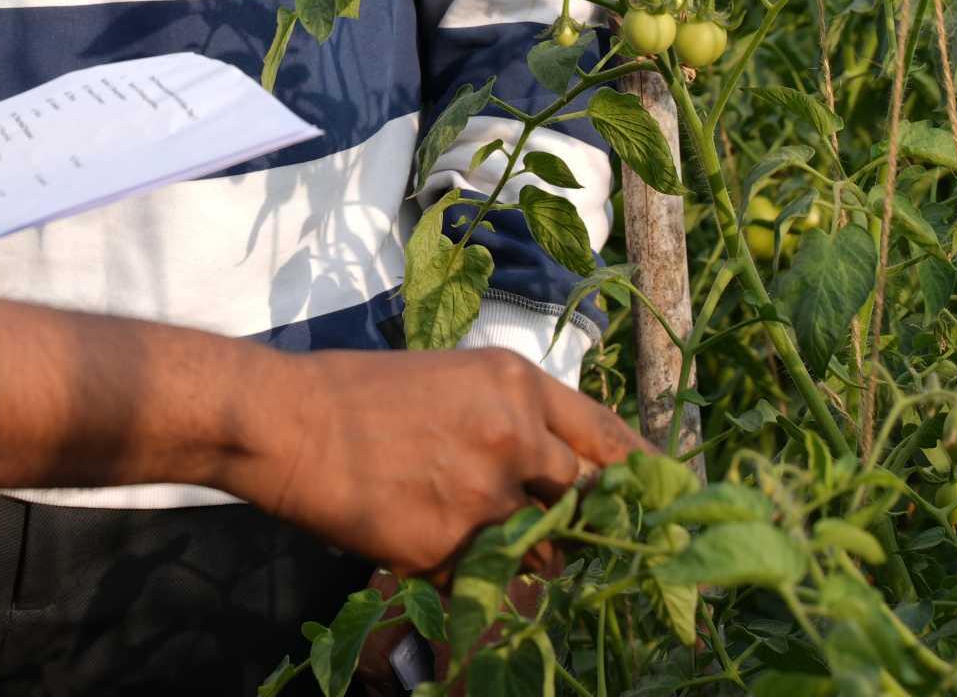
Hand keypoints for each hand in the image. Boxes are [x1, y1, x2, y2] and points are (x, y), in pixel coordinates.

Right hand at [243, 349, 639, 575]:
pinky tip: (435, 544)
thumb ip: (513, 419)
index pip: (609, 437)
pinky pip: (488, 576)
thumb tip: (562, 470)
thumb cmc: (360, 393)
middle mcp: (514, 437)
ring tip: (477, 529)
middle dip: (577, 518)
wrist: (288, 421)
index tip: (669, 495)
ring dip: (526, 551)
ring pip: (542, 547)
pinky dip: (473, 572)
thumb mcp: (453, 380)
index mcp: (516, 386)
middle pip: (584, 499)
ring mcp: (483, 496)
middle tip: (558, 526)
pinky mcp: (449, 545)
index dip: (646, 472)